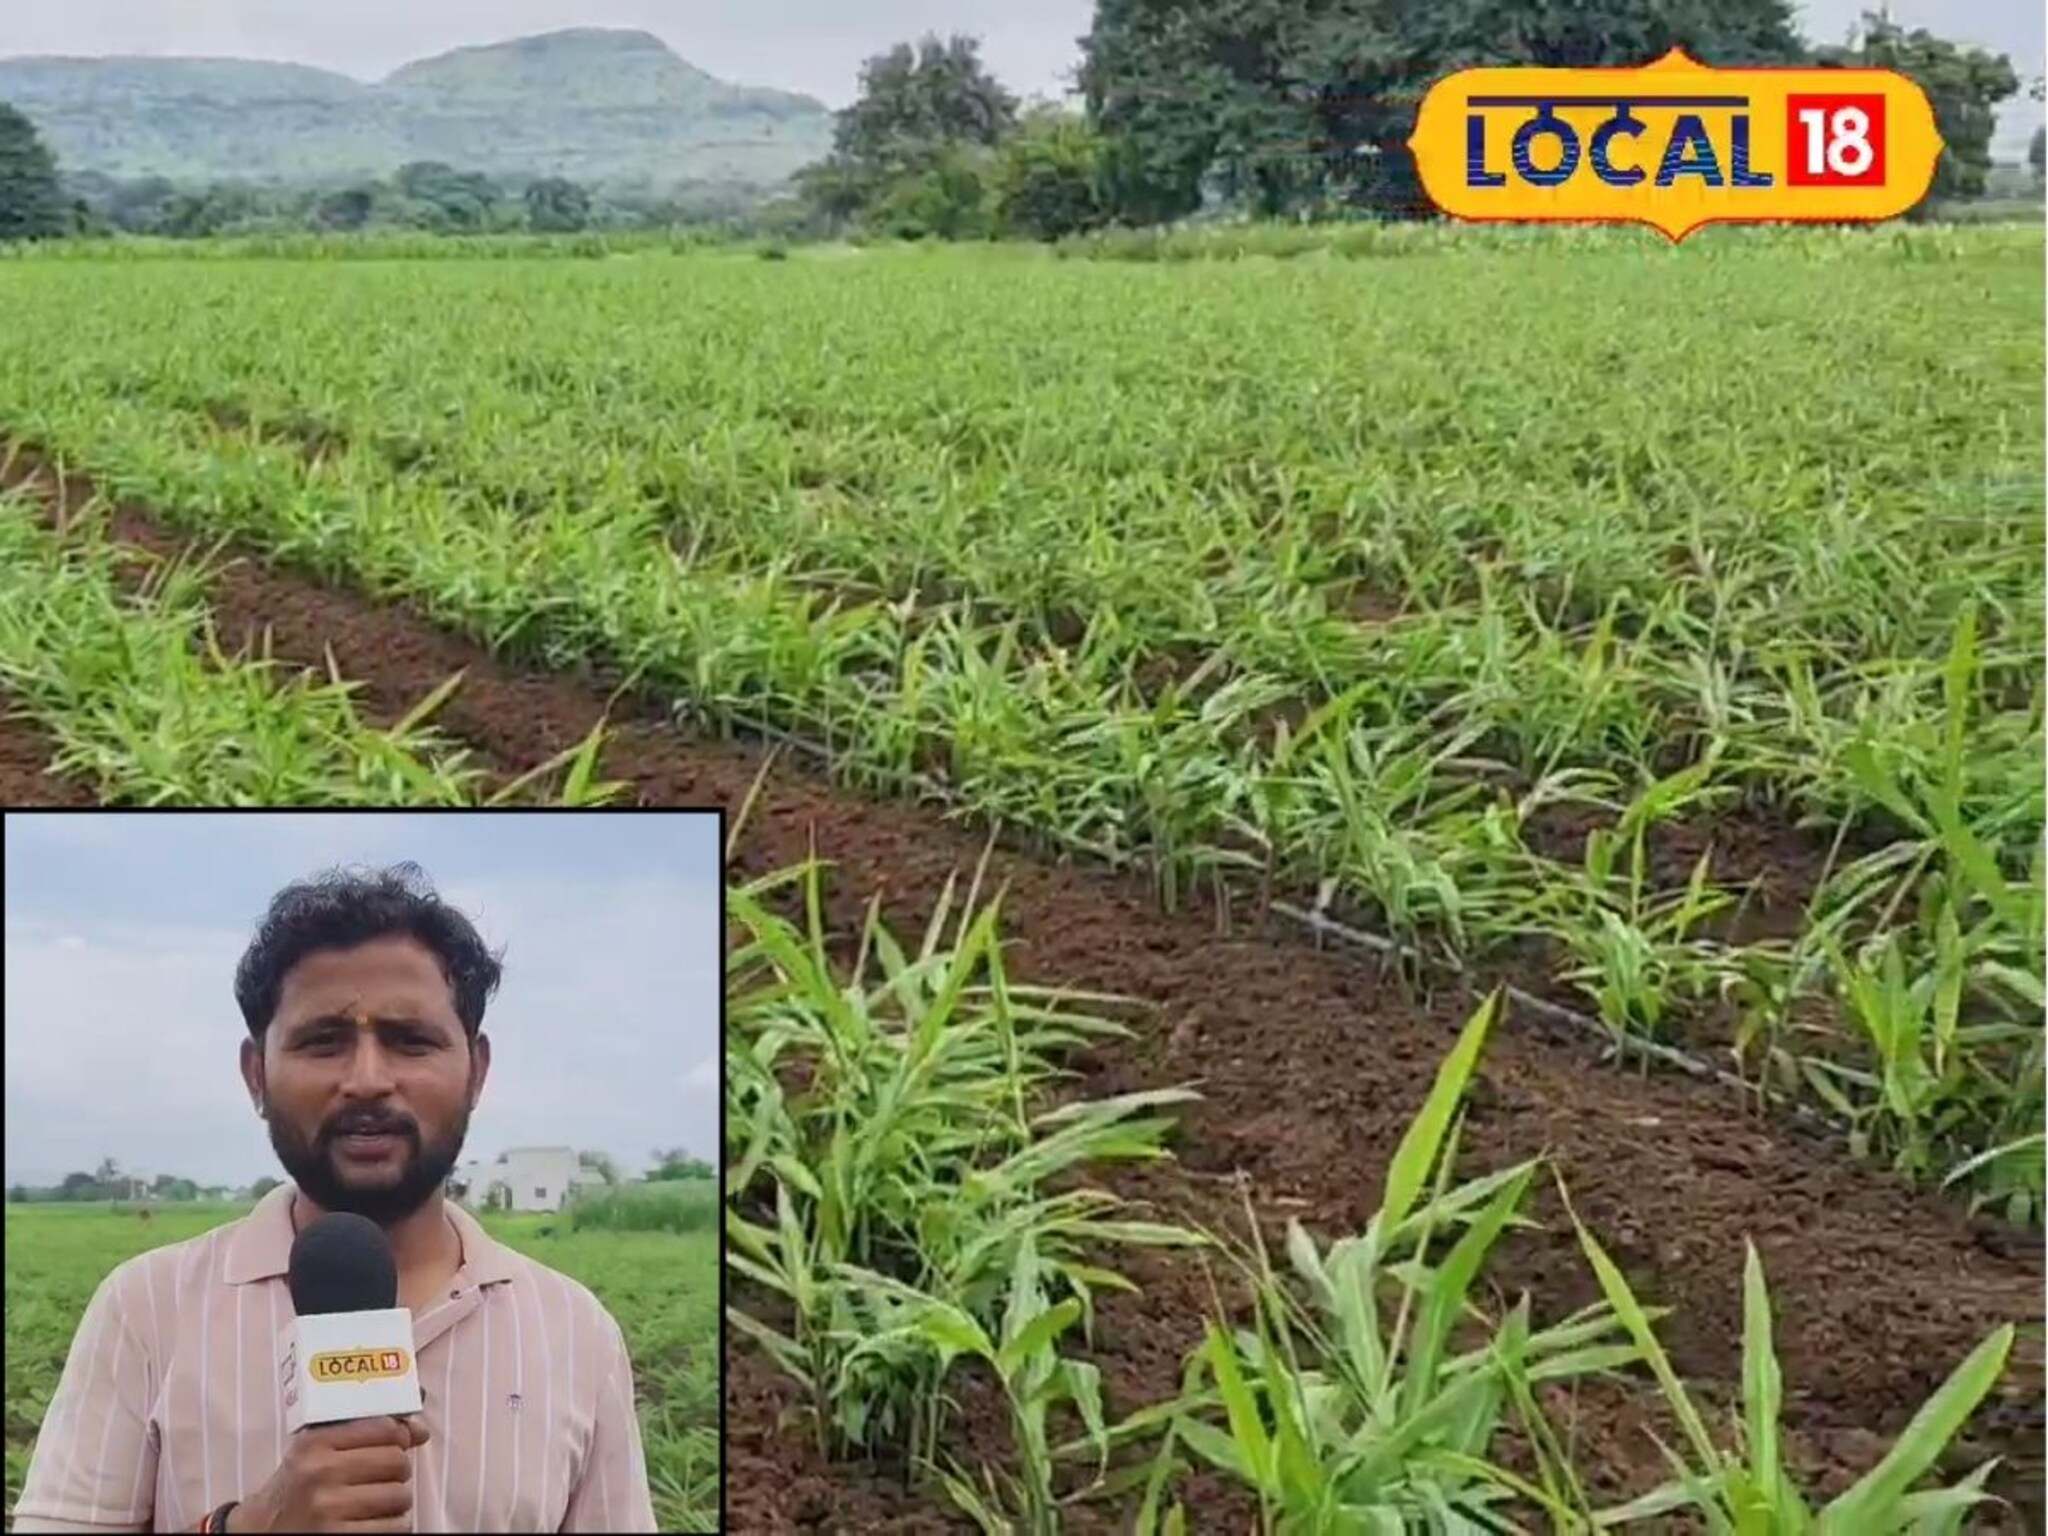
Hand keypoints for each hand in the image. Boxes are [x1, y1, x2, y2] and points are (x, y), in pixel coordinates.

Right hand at [229, 1414, 429, 1532]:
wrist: (259, 1533)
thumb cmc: (296, 1490)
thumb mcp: (315, 1453)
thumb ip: (363, 1435)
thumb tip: (420, 1431)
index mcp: (315, 1445)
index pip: (384, 1428)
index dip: (399, 1438)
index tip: (396, 1447)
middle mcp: (321, 1473)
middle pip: (397, 1462)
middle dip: (396, 1474)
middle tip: (378, 1482)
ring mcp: (329, 1508)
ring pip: (401, 1496)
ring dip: (395, 1504)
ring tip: (372, 1506)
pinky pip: (395, 1527)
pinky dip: (392, 1527)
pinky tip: (371, 1524)